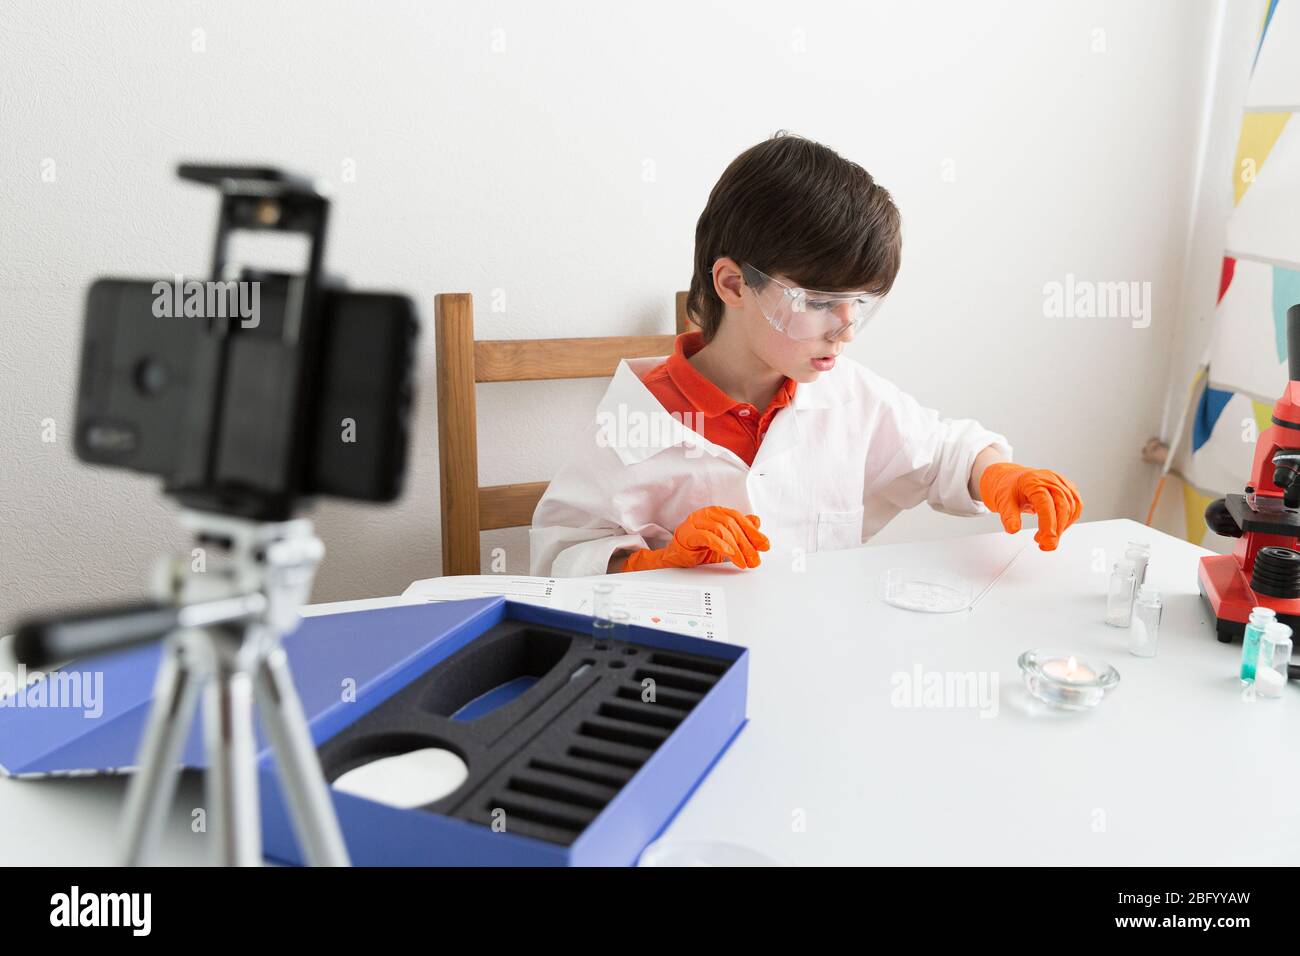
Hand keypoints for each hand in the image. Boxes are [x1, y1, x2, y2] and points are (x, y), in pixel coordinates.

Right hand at [623, 507, 769, 571]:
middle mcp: (707, 514)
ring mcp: (696, 521)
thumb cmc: (699, 548)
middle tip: (755, 559)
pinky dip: (721, 545)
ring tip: (743, 561)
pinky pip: (707, 536)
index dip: (753, 532)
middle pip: (732, 525)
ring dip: (736, 548)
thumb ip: (740, 531)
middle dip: (747, 543)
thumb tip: (757, 522)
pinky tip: (730, 554)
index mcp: (716, 512)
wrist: (676, 558)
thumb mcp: (725, 542)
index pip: (739, 519)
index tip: (764, 545)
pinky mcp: (688, 533)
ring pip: (722, 530)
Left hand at [979, 462, 1081, 550]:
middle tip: (1046, 544)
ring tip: (1048, 538)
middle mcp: (1049, 479)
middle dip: (1056, 529)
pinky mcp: (1067, 489)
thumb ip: (1008, 517)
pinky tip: (1058, 529)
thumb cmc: (1007, 488)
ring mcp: (1060, 483)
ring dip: (1063, 527)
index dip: (1048, 523)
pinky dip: (1069, 520)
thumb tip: (1013, 529)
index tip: (1044, 539)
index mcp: (1033, 480)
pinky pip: (1075, 506)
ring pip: (1072, 507)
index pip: (1045, 503)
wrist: (1009, 479)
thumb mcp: (1002, 502)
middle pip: (1062, 506)